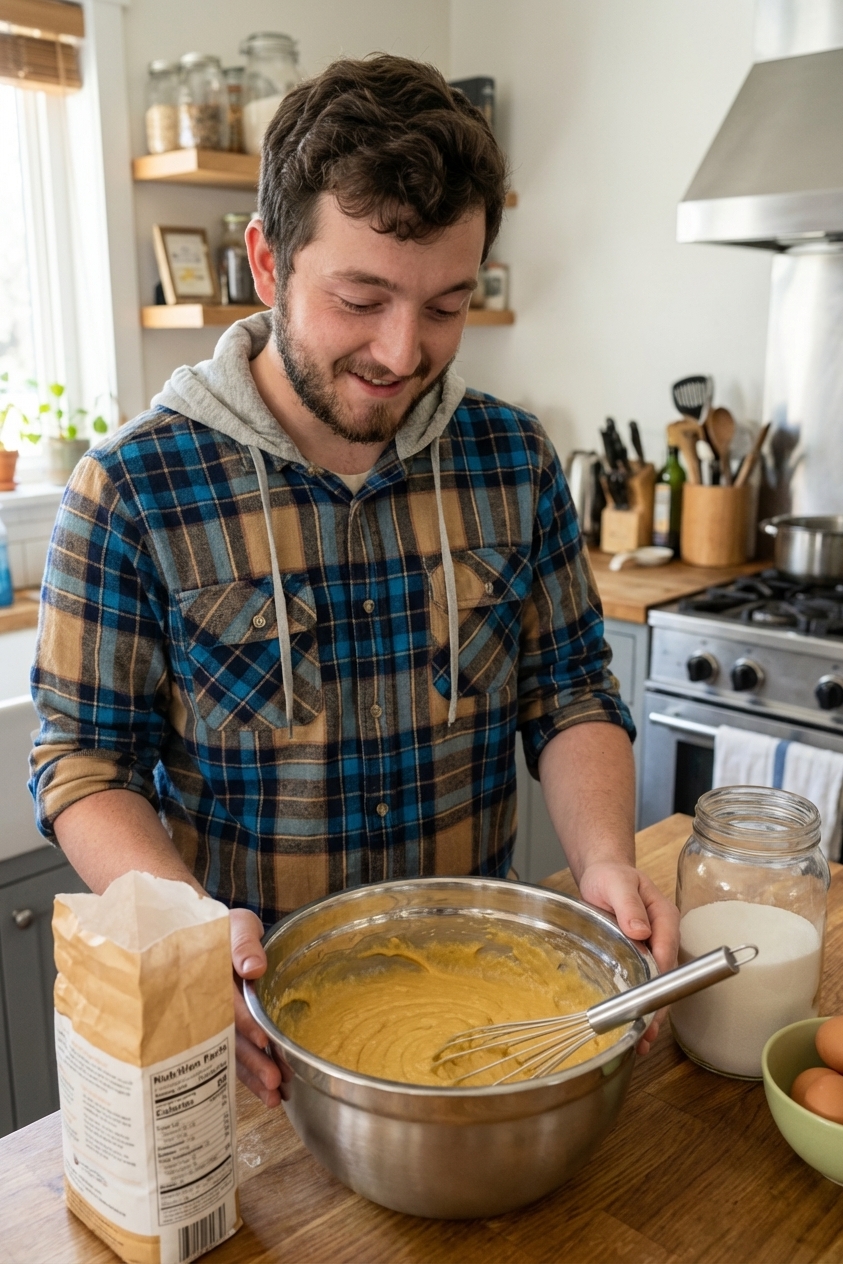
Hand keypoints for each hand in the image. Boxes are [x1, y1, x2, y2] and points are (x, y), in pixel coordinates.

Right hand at [230, 907, 292, 1105]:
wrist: (207, 938)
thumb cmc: (225, 929)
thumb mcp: (236, 925)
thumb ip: (243, 943)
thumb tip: (254, 968)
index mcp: (211, 978)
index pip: (228, 1002)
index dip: (245, 1020)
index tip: (263, 1038)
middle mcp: (211, 1006)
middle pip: (230, 1037)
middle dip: (252, 1059)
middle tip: (273, 1080)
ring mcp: (216, 1022)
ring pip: (233, 1053)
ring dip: (252, 1075)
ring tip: (274, 1097)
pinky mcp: (225, 1033)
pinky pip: (235, 1056)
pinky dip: (250, 1076)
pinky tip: (268, 1095)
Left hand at [576, 861, 679, 1055]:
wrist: (603, 875)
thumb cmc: (611, 876)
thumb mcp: (617, 884)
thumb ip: (628, 905)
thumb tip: (640, 930)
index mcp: (664, 918)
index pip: (666, 953)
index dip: (660, 980)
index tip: (651, 1003)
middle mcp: (663, 936)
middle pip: (665, 976)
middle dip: (658, 1006)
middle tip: (647, 1034)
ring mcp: (653, 948)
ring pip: (656, 984)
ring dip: (651, 1012)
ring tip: (641, 1041)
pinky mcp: (640, 957)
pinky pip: (643, 982)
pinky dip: (640, 1003)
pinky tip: (633, 1025)